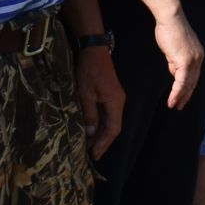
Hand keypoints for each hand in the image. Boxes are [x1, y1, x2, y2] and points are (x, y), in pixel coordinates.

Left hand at [74, 40, 124, 158]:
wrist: (94, 50)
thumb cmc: (90, 71)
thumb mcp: (85, 94)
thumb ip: (89, 114)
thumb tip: (90, 133)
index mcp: (115, 103)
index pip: (113, 129)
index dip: (104, 143)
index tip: (94, 154)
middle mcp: (119, 102)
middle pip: (113, 127)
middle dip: (102, 141)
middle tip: (90, 153)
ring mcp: (115, 98)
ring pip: (110, 121)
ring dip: (100, 133)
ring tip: (89, 144)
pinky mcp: (110, 94)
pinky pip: (107, 114)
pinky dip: (100, 123)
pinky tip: (91, 128)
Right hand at [153, 9, 204, 109]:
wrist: (171, 18)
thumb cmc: (170, 29)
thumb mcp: (174, 49)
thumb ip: (175, 62)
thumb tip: (174, 74)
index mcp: (198, 54)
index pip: (194, 75)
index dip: (188, 87)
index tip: (182, 96)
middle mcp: (199, 58)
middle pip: (193, 82)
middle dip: (186, 95)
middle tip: (179, 106)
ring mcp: (193, 60)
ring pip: (187, 84)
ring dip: (180, 97)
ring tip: (174, 106)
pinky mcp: (185, 61)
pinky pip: (181, 82)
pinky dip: (176, 93)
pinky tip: (171, 100)